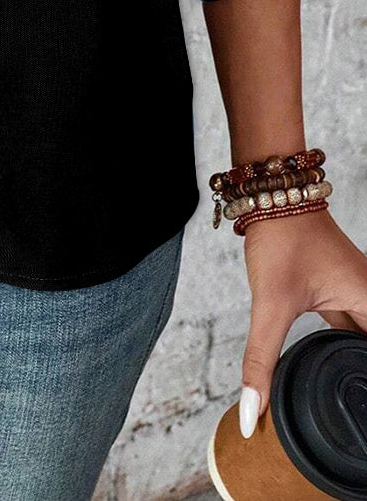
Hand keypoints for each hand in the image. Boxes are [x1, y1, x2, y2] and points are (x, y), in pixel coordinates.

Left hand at [238, 208, 366, 435]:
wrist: (272, 195)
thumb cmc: (281, 237)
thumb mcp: (270, 304)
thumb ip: (261, 360)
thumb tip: (250, 411)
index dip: (363, 382)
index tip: (356, 406)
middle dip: (358, 373)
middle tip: (350, 407)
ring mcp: (355, 291)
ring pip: (359, 336)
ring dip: (352, 359)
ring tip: (343, 394)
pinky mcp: (338, 287)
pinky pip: (348, 324)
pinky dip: (339, 343)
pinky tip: (328, 361)